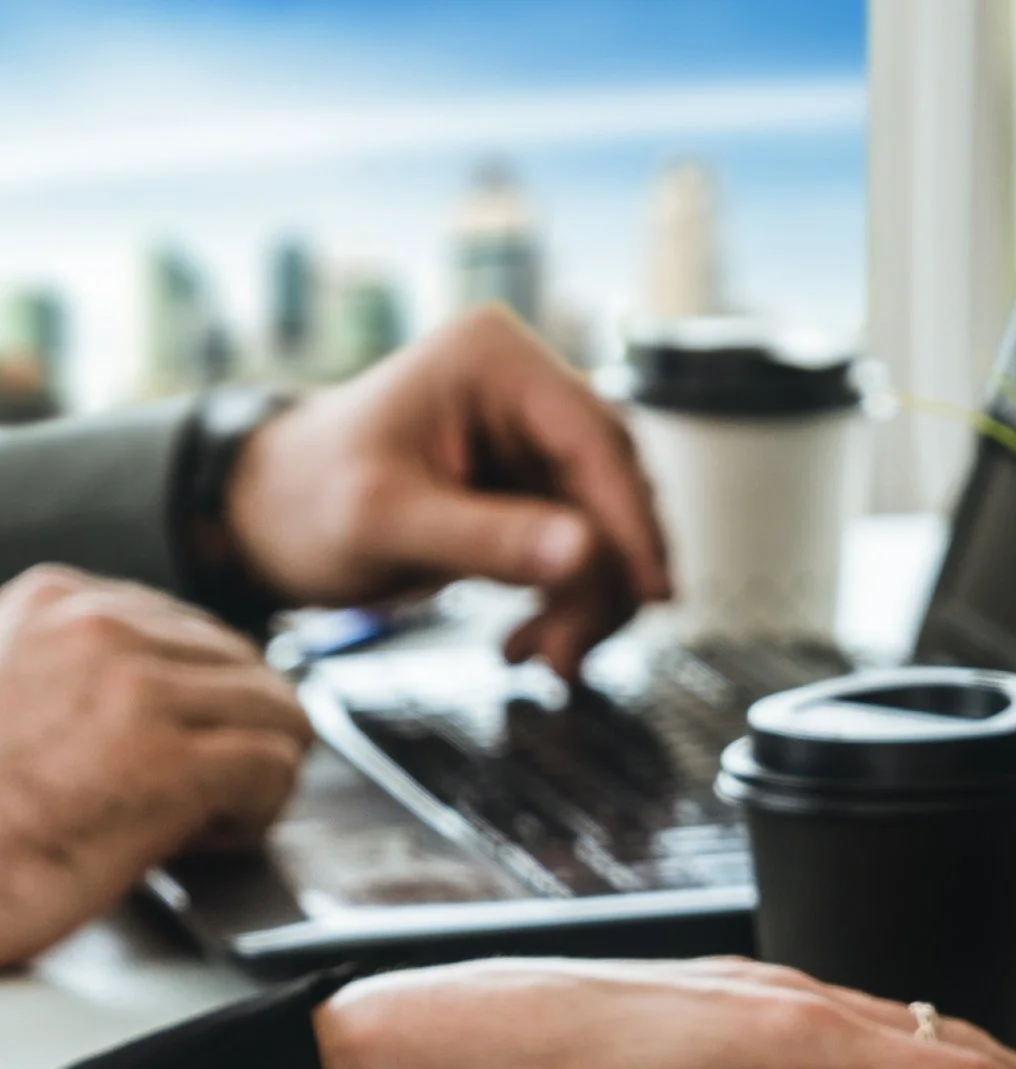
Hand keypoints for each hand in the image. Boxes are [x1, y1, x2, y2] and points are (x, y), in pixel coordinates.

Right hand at [0, 566, 308, 966]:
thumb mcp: (6, 689)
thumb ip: (67, 666)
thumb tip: (151, 685)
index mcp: (53, 604)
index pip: (186, 627)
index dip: (199, 693)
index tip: (183, 738)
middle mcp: (100, 632)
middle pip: (242, 664)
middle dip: (237, 728)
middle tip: (209, 784)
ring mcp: (139, 694)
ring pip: (276, 711)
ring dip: (257, 766)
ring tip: (209, 812)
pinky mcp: (168, 766)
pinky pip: (273, 768)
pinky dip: (259, 809)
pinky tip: (208, 835)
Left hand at [222, 306, 671, 677]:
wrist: (263, 520)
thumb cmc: (302, 500)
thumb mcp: (386, 521)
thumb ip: (487, 538)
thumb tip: (585, 555)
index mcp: (495, 361)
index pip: (595, 443)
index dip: (631, 523)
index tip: (651, 594)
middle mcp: (528, 390)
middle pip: (613, 489)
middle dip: (602, 580)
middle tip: (571, 655)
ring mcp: (534, 440)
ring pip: (608, 529)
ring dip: (588, 603)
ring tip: (542, 659)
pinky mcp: (533, 487)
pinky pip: (583, 550)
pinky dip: (568, 605)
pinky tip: (531, 641)